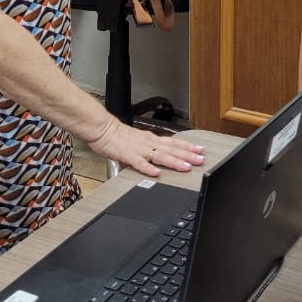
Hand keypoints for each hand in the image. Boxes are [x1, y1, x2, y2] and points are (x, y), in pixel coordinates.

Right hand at [85, 120, 204, 177]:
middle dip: (187, 155)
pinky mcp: (127, 154)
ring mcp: (138, 148)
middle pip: (171, 149)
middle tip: (201, 160)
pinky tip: (156, 173)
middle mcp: (148, 142)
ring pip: (160, 155)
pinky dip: (148, 168)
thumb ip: (146, 153)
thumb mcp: (136, 142)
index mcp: (151, 139)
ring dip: (174, 161)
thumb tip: (154, 163)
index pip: (174, 142)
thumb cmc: (116, 135)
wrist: (101, 128)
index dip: (188, 147)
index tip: (200, 150)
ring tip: (186, 167)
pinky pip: (139, 162)